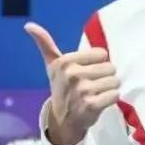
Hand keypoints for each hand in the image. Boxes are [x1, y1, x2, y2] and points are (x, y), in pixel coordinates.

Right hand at [24, 22, 120, 144]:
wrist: (62, 119)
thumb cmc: (61, 87)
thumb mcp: (53, 65)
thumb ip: (45, 43)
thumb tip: (29, 25)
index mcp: (65, 61)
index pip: (102, 54)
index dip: (98, 63)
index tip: (86, 72)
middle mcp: (72, 74)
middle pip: (110, 68)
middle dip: (105, 77)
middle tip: (92, 85)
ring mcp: (82, 91)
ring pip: (114, 81)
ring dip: (109, 88)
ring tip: (96, 94)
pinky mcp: (91, 105)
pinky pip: (115, 95)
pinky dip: (111, 99)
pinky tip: (100, 102)